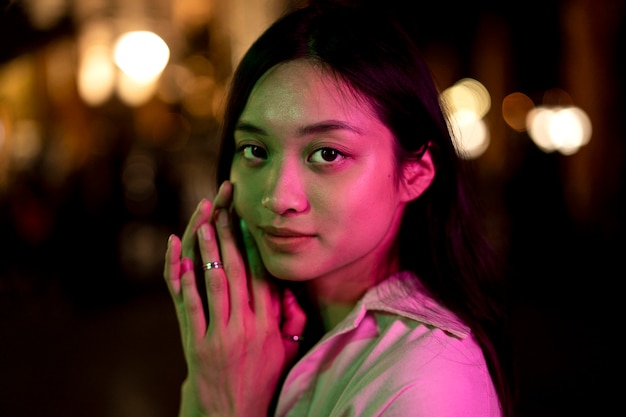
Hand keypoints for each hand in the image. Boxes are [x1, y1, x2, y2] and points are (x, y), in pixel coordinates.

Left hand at [164, 181, 305, 416]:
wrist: (232, 416)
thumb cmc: (262, 380)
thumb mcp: (288, 352)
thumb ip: (295, 320)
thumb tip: (292, 290)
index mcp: (269, 325)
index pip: (262, 276)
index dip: (254, 247)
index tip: (249, 223)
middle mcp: (247, 326)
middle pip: (237, 272)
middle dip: (230, 237)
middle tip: (225, 210)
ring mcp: (221, 335)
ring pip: (215, 283)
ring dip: (209, 250)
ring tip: (206, 223)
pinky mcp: (199, 345)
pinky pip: (191, 307)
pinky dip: (186, 281)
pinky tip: (183, 259)